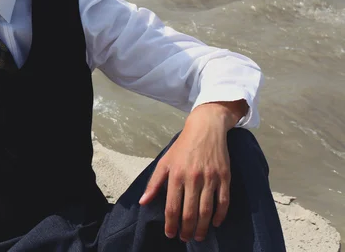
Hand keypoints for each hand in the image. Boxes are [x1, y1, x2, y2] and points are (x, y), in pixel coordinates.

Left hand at [139, 100, 246, 242]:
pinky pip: (223, 201)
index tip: (170, 234)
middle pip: (189, 211)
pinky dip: (220, 215)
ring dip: (202, 227)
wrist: (205, 129)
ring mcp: (210, 178)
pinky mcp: (224, 177)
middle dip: (186, 229)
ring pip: (206, 210)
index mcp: (176, 174)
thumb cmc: (182, 147)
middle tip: (185, 238)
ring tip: (198, 236)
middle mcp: (193, 177)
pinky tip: (215, 224)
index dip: (170, 224)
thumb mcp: (164, 161)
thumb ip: (154, 183)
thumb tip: (143, 202)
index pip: (172, 206)